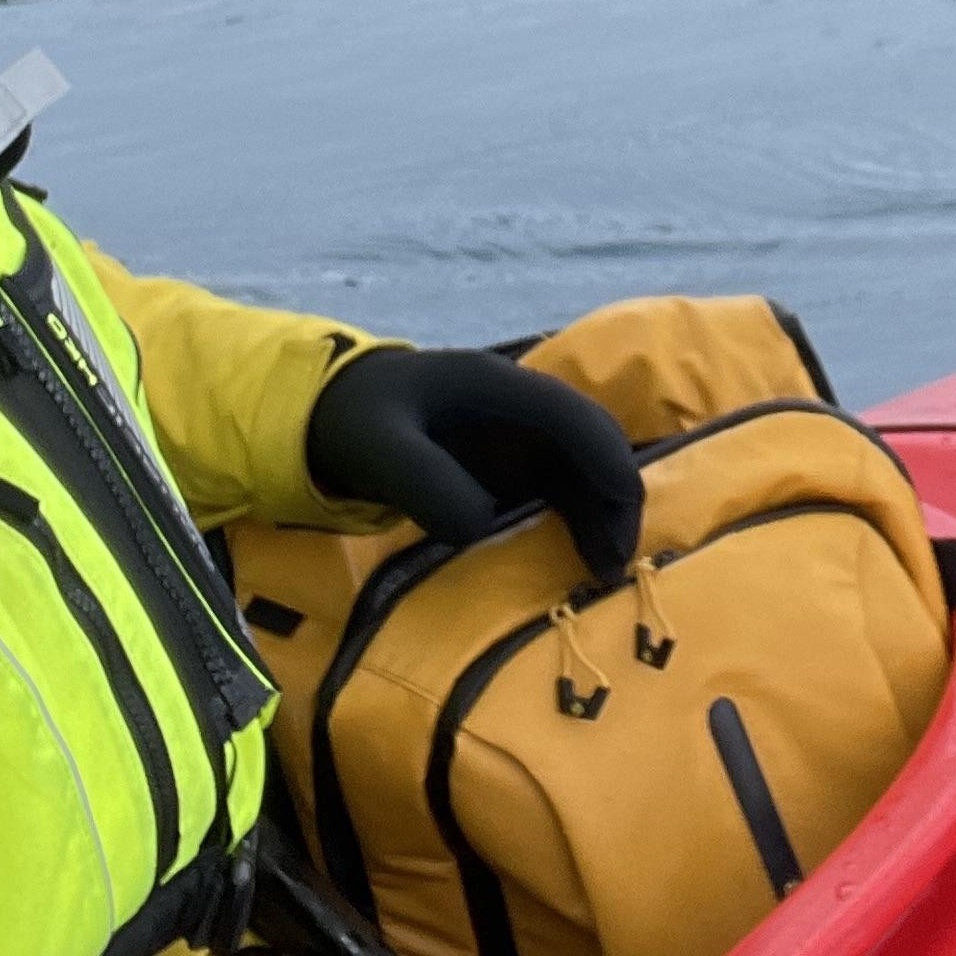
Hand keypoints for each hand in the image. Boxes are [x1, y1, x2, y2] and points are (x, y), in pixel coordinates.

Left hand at [304, 346, 644, 575]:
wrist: (333, 412)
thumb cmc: (357, 421)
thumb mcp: (379, 450)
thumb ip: (427, 483)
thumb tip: (483, 525)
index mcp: (492, 384)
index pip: (566, 413)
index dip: (601, 452)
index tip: (622, 498)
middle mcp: (519, 404)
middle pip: (589, 440)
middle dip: (612, 494)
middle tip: (614, 559)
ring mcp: (519, 433)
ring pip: (582, 469)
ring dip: (600, 514)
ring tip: (603, 571)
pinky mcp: (512, 463)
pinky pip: (560, 489)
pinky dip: (577, 522)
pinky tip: (580, 558)